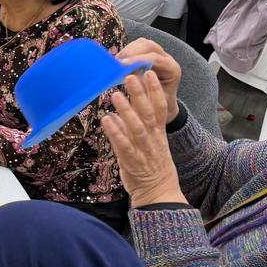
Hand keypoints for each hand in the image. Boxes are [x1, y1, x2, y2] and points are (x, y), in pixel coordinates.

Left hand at [100, 71, 185, 206]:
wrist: (159, 193)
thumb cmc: (151, 166)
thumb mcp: (150, 144)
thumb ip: (136, 127)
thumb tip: (119, 111)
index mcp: (159, 134)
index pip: (160, 108)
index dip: (155, 91)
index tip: (149, 73)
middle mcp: (153, 140)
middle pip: (149, 113)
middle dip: (140, 94)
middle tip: (131, 75)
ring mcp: (143, 151)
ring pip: (136, 127)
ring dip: (126, 110)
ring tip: (115, 94)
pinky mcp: (132, 162)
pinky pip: (123, 146)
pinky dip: (115, 132)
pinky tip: (106, 120)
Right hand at [115, 39, 180, 122]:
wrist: (162, 108)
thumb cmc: (157, 107)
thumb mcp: (151, 101)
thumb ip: (141, 88)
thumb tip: (127, 75)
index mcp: (172, 70)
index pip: (155, 59)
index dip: (138, 59)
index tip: (122, 65)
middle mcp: (167, 60)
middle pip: (149, 46)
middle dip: (131, 52)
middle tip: (117, 62)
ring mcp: (158, 56)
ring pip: (142, 43)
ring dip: (128, 51)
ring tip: (116, 62)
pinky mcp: (148, 55)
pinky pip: (136, 47)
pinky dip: (126, 52)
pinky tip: (119, 62)